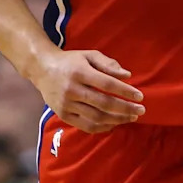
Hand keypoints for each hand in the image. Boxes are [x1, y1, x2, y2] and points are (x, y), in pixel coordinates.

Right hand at [29, 49, 144, 133]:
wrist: (42, 69)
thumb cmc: (70, 61)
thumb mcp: (88, 55)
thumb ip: (108, 64)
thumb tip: (127, 76)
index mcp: (79, 71)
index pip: (106, 84)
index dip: (125, 91)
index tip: (140, 96)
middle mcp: (71, 89)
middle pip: (103, 103)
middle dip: (125, 108)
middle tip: (140, 110)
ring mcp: (66, 104)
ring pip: (96, 117)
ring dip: (117, 119)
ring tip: (131, 117)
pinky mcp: (62, 115)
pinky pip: (86, 126)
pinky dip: (102, 127)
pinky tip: (114, 123)